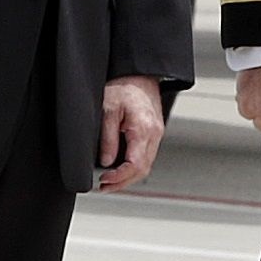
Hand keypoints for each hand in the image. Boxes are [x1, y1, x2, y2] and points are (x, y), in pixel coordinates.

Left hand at [96, 75, 168, 189]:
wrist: (139, 72)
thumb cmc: (123, 85)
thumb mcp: (108, 109)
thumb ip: (108, 137)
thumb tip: (106, 161)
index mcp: (144, 129)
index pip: (135, 165)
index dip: (119, 178)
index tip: (103, 181)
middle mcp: (154, 134)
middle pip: (142, 170)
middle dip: (123, 183)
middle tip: (104, 188)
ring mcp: (156, 134)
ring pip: (146, 165)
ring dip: (128, 177)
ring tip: (110, 182)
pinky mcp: (154, 132)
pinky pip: (146, 155)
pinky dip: (134, 166)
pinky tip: (121, 168)